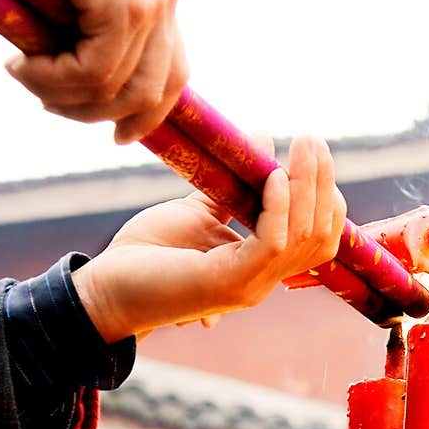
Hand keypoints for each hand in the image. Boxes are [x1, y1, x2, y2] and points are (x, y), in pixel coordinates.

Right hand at [4, 0, 187, 143]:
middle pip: (150, 94)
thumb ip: (91, 29)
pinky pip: (94, 72)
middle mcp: (164, 2)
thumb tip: (78, 85)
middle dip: (96, 114)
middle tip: (46, 101)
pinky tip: (22, 63)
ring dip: (65, 97)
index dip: (146, 116)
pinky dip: (54, 79)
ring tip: (24, 75)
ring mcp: (150, 3)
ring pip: (118, 90)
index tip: (115, 137)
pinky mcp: (122, 3)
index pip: (173, 78)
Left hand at [71, 136, 346, 341]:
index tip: (312, 153)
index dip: (324, 195)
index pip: (317, 239)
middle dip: (323, 183)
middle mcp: (263, 281)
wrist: (104, 290)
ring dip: (309, 186)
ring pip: (303, 236)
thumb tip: (263, 138)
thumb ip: (231, 184)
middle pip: (319, 236)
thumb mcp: (196, 210)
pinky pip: (272, 243)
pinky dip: (279, 206)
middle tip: (313, 141)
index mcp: (260, 267)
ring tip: (303, 145)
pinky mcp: (229, 283)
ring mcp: (249, 285)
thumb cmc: (145, 254)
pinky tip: (273, 176)